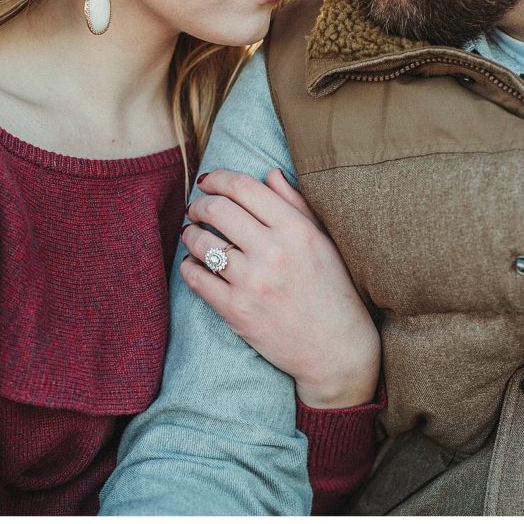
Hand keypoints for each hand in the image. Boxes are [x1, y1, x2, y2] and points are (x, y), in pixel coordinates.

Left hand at [180, 169, 379, 408]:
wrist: (336, 350)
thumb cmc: (333, 291)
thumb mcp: (323, 241)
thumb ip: (295, 204)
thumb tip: (269, 173)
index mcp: (297, 230)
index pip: (244, 188)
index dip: (219, 178)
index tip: (209, 181)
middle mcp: (273, 252)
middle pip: (217, 210)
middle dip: (199, 204)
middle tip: (196, 208)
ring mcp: (252, 282)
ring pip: (201, 242)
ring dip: (189, 233)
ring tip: (191, 233)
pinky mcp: (236, 311)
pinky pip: (196, 279)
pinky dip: (187, 267)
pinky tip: (193, 264)